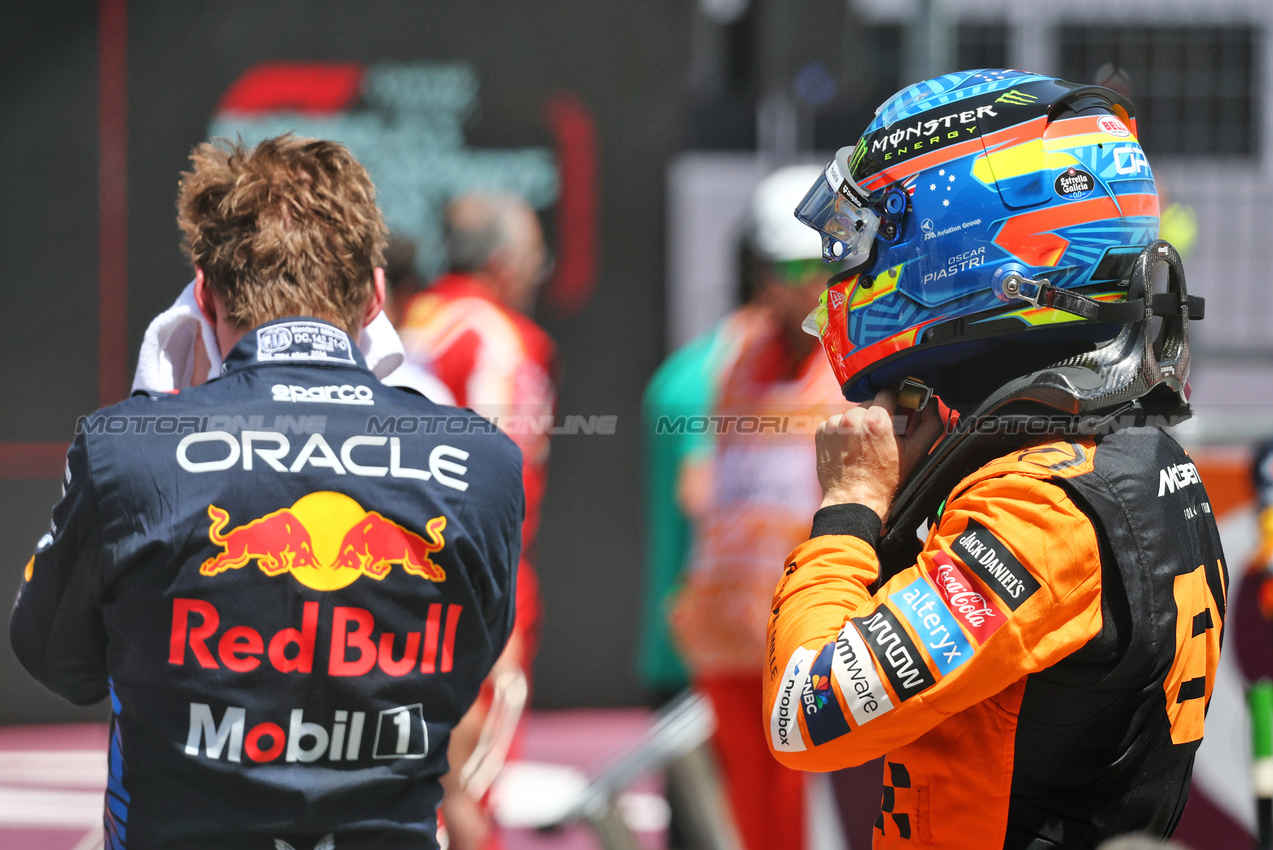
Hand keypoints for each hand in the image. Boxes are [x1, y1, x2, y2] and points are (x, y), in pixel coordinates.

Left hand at [815, 389, 943, 520]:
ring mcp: (834, 424)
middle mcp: (852, 418)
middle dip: (878, 415)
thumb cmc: (886, 481)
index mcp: (877, 420)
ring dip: (859, 423)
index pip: (888, 391)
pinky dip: (843, 431)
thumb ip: (929, 424)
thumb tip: (931, 403)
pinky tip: (850, 448)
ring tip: (865, 446)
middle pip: (870, 403)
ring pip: (852, 413)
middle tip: (882, 436)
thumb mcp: (916, 453)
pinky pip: (836, 422)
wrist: (853, 502)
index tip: (898, 407)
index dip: (896, 398)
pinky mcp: (821, 432)